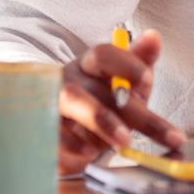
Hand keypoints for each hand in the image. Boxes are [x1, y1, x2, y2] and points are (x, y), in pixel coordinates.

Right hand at [57, 28, 185, 174]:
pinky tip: (88, 156)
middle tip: (145, 134)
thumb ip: (139, 63)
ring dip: (99, 122)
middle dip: (126, 112)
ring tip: (123, 143)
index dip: (127, 66)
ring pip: (70, 105)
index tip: (147, 83)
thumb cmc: (102, 100)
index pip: (103, 55)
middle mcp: (67, 82)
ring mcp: (49, 105)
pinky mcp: (40, 131)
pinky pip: (52, 136)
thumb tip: (154, 37)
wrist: (64, 126)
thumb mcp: (125, 82)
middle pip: (93, 91)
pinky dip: (70, 146)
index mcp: (88, 66)